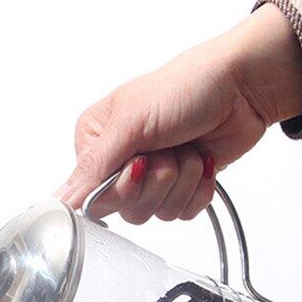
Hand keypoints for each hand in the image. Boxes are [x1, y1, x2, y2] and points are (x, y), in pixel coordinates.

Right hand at [55, 4, 301, 222]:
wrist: (241, 87)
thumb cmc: (185, 88)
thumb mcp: (130, 122)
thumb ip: (93, 168)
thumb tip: (60, 201)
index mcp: (97, 143)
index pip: (95, 196)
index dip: (123, 187)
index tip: (140, 161)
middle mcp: (121, 162)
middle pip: (128, 209)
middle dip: (157, 181)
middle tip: (167, 149)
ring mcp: (153, 177)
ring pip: (158, 213)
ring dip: (181, 180)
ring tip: (188, 148)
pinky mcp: (181, 188)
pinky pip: (183, 214)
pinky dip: (198, 189)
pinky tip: (202, 161)